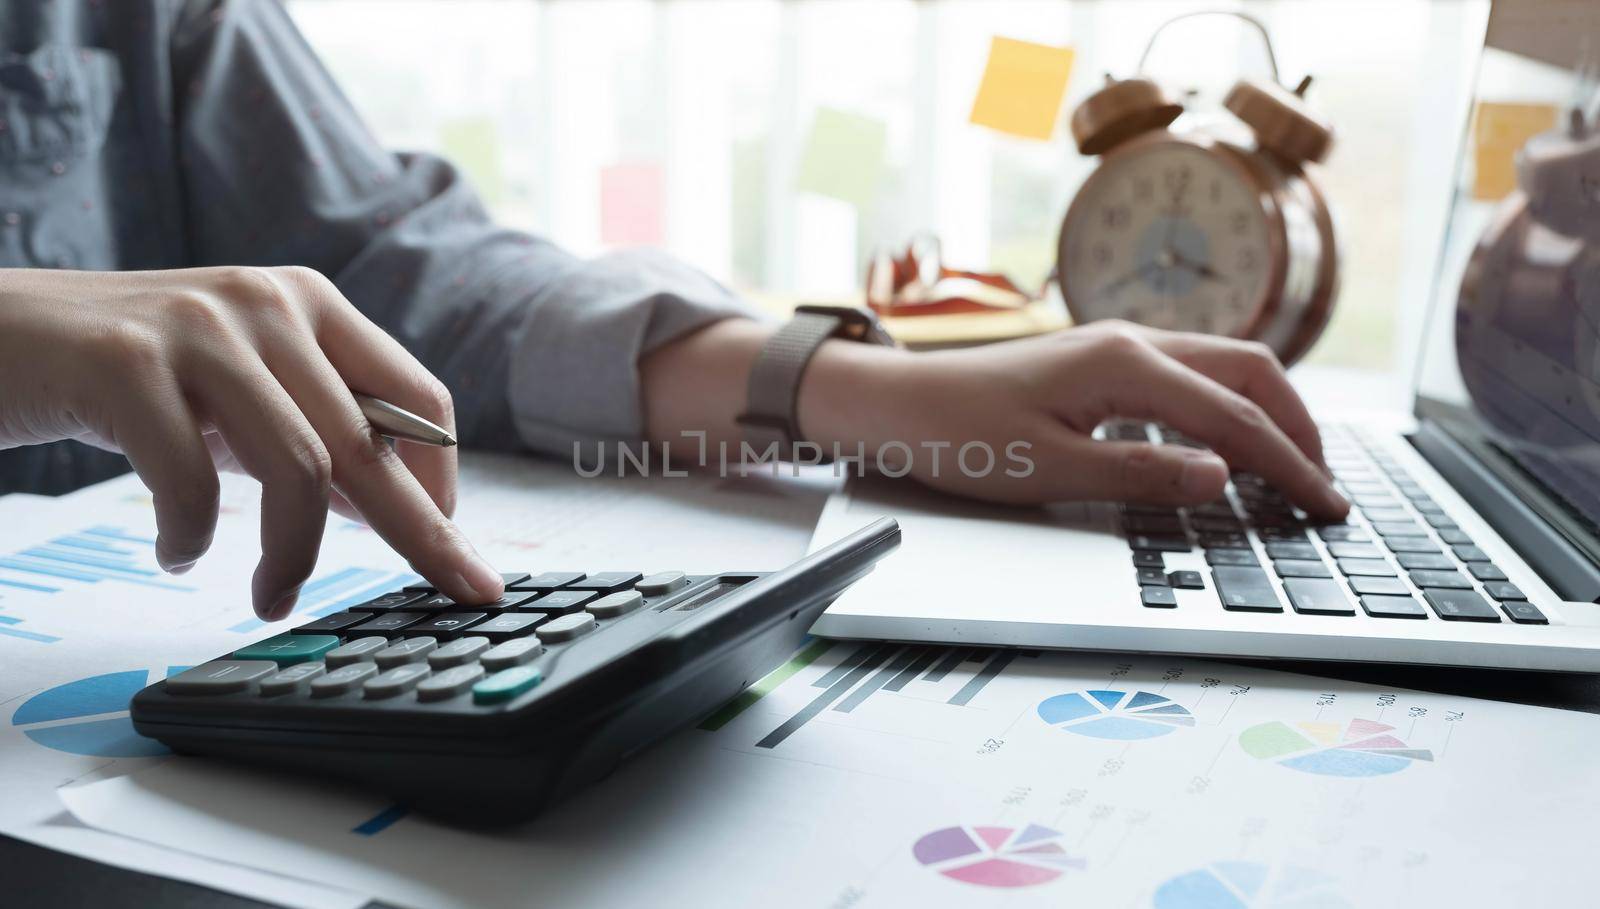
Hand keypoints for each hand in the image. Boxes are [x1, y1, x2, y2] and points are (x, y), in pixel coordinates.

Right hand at [0, 266, 504, 618]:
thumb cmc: (124, 374)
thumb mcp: (237, 392)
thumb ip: (310, 434)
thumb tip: (389, 511)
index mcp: (308, 304)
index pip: (417, 398)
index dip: (443, 480)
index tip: (449, 542)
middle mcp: (265, 302)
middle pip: (371, 442)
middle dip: (421, 532)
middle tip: (454, 592)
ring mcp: (197, 327)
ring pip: (300, 467)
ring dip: (293, 554)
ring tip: (272, 597)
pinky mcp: (124, 361)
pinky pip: (192, 479)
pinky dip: (193, 536)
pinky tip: (178, 552)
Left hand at [799, 320, 1347, 518]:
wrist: (894, 405)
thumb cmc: (959, 437)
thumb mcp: (1050, 471)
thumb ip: (1142, 475)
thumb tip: (1225, 478)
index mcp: (1126, 365)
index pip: (1236, 418)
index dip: (1290, 466)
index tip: (1326, 507)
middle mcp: (1131, 341)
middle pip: (1249, 372)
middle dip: (1298, 428)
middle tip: (1325, 486)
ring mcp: (1117, 344)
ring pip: (1222, 366)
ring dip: (1267, 411)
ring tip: (1294, 466)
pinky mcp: (1101, 360)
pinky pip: (1189, 374)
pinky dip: (1227, 406)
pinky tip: (1229, 442)